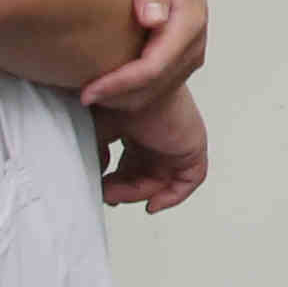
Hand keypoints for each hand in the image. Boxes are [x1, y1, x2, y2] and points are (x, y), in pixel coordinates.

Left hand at [80, 0, 209, 111]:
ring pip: (156, 94)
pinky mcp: (180, 62)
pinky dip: (130, 94)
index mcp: (190, 21)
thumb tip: (154, 20)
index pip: (155, 67)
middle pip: (155, 87)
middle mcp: (195, 43)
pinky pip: (156, 90)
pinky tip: (104, 84)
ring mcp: (190, 56)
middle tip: (81, 95)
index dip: (120, 84)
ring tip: (89, 92)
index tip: (87, 90)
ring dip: (123, 99)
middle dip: (118, 96)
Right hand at [95, 85, 210, 211]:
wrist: (132, 84)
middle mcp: (160, 137)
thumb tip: (95, 178)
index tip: (100, 189)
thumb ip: (95, 154)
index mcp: (140, 131)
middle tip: (106, 194)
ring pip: (163, 181)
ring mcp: (176, 141)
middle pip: (146, 176)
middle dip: (125, 191)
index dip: (116, 183)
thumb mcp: (97, 131)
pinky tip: (152, 203)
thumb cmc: (114, 98)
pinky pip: (190, 179)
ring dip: (138, 194)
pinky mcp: (192, 146)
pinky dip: (173, 196)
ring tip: (116, 193)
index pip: (132, 165)